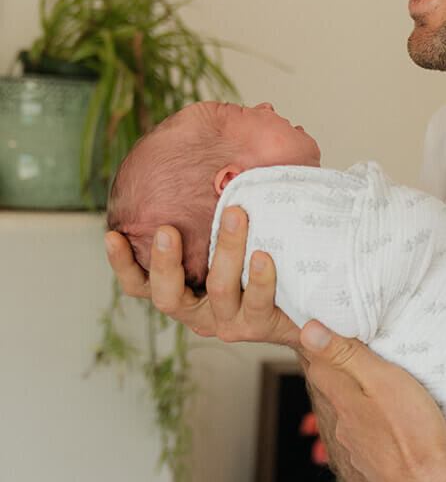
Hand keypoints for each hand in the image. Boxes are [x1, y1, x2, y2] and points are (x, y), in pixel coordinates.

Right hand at [105, 206, 300, 348]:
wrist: (297, 304)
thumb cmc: (255, 260)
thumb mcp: (225, 239)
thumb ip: (205, 213)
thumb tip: (199, 156)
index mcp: (181, 292)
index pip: (139, 285)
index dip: (122, 264)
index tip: (112, 235)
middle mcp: (197, 312)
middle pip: (167, 296)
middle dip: (164, 261)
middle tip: (168, 229)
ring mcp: (227, 321)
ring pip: (219, 289)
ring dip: (226, 249)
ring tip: (236, 214)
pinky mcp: (258, 325)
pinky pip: (256, 302)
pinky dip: (260, 278)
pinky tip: (264, 254)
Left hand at [299, 321, 445, 481]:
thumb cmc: (413, 433)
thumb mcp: (383, 381)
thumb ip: (348, 356)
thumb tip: (308, 330)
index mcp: (343, 402)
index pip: (319, 366)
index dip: (324, 346)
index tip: (333, 330)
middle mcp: (344, 428)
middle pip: (338, 392)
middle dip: (347, 374)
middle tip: (368, 355)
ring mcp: (360, 452)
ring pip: (356, 419)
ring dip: (366, 404)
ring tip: (389, 392)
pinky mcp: (378, 469)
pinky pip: (374, 441)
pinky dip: (381, 430)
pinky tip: (399, 428)